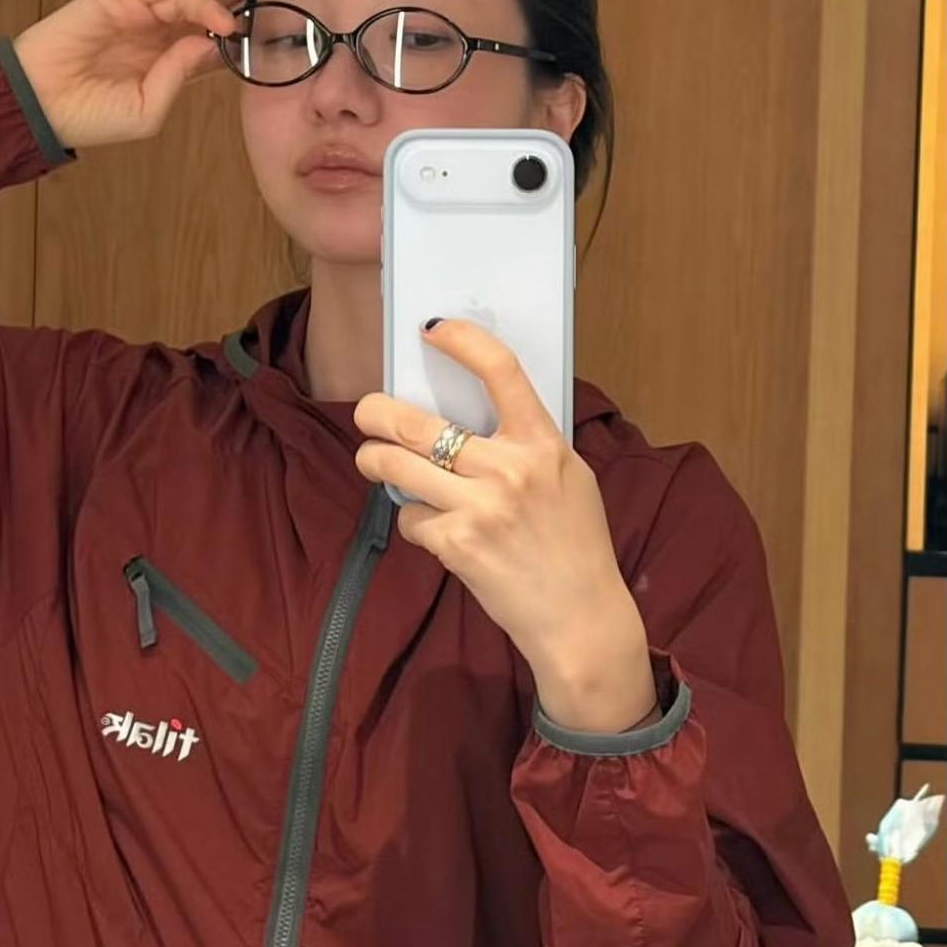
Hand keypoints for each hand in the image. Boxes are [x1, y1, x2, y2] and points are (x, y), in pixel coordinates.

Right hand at [12, 0, 254, 149]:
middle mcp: (159, 39)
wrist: (43, 103)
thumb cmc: (93, 117)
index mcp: (168, 69)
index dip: (243, 41)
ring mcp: (142, 15)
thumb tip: (210, 42)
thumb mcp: (149, 109)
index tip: (277, 34)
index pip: (214, 49)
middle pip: (210, 14)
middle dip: (242, 0)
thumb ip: (180, 76)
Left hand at [354, 319, 659, 732]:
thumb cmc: (576, 544)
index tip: (432, 329)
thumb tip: (474, 414)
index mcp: (542, 443)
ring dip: (373, 460)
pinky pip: (410, 517)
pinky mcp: (457, 544)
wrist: (580, 617)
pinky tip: (434, 531)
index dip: (462, 340)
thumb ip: (528, 444)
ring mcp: (480, 507)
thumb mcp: (568, 477)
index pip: (500, 371)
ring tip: (372, 461)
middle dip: (376, 413)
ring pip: (396, 465)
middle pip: (417, 423)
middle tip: (366, 412)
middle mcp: (509, 468)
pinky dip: (413, 521)